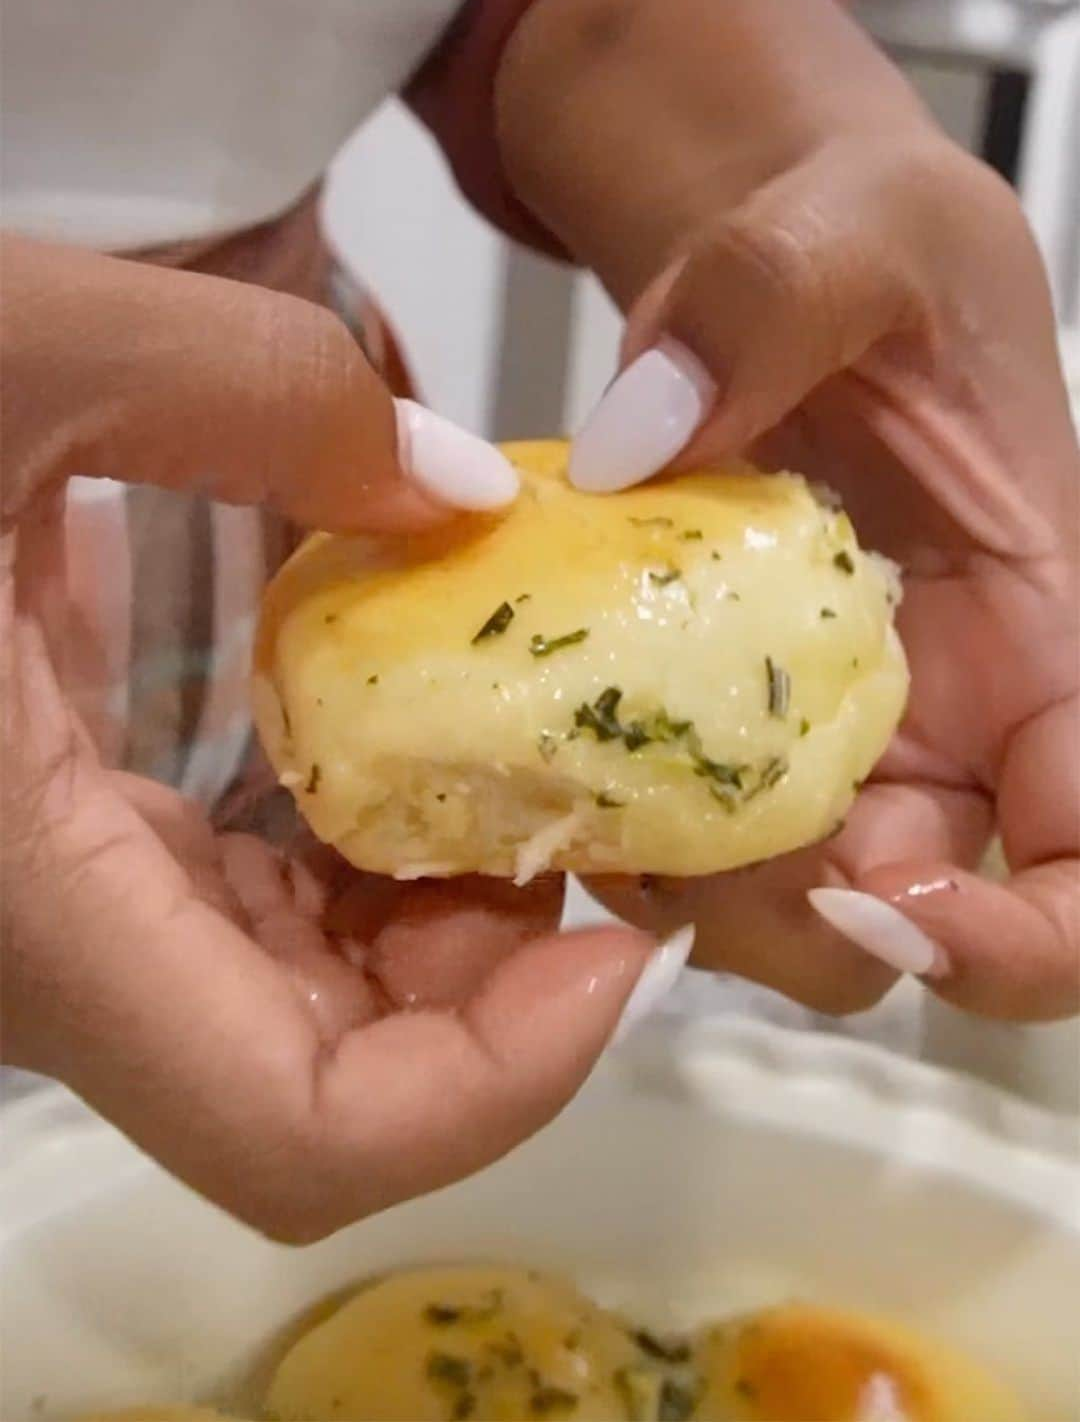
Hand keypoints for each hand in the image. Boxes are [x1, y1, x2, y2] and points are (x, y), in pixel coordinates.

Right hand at [0, 236, 651, 1238]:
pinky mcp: (45, 842)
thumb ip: (254, 393)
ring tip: (539, 755)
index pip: (298, 1133)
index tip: (621, 939)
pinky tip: (411, 732)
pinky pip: (228, 913)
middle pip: (318, 1082)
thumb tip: (459, 490)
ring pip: (279, 1006)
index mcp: (24, 895)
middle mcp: (35, 948)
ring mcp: (42, 907)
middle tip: (610, 809)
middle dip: (499, 979)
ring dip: (439, 918)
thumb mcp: (10, 349)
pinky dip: (351, 858)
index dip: (498, 1086)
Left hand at [569, 135, 1078, 1021]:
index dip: (1029, 935)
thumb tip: (636, 442)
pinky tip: (532, 766)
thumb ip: (766, 305)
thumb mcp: (848, 228)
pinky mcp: (712, 702)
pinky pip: (671, 816)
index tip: (893, 911)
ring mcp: (825, 718)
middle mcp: (950, 706)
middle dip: (806, 929)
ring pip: (784, 894)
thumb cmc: (870, 233)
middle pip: (917, 909)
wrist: (771, 245)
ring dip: (690, 894)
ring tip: (581, 804)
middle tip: (677, 859)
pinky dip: (609, 822)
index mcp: (1043, 625)